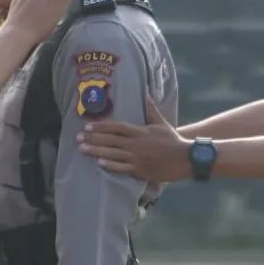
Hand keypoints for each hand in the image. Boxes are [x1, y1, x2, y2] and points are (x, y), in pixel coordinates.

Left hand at [77, 96, 191, 181]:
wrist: (186, 158)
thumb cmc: (172, 140)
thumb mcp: (161, 123)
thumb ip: (151, 109)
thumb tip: (146, 94)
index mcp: (140, 131)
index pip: (116, 127)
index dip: (101, 126)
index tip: (87, 125)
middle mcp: (136, 144)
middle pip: (110, 140)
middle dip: (92, 138)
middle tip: (77, 137)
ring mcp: (138, 158)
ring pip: (113, 154)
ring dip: (96, 151)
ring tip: (82, 149)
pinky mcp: (141, 170)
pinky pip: (123, 168)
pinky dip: (111, 165)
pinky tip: (99, 162)